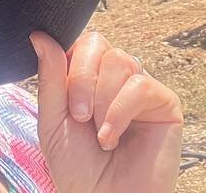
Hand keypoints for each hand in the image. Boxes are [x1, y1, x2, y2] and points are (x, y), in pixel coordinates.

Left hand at [30, 29, 182, 192]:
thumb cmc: (78, 171)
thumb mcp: (53, 123)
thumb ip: (49, 79)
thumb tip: (40, 35)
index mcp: (89, 79)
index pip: (79, 43)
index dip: (69, 64)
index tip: (63, 100)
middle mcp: (116, 79)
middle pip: (97, 44)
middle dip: (81, 80)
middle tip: (79, 117)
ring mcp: (141, 89)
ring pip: (119, 61)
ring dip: (101, 102)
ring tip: (100, 136)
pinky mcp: (165, 104)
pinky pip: (141, 85)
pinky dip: (120, 112)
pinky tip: (112, 138)